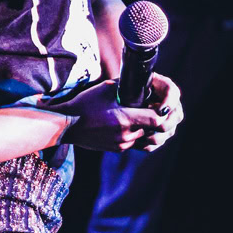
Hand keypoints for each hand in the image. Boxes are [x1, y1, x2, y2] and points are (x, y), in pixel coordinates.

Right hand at [52, 75, 182, 153]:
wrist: (67, 125)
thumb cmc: (85, 104)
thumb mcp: (107, 88)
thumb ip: (128, 86)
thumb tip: (144, 82)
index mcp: (125, 119)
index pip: (158, 120)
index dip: (164, 112)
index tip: (162, 104)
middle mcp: (126, 135)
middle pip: (155, 130)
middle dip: (158, 119)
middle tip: (157, 108)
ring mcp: (122, 145)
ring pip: (147, 138)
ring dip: (150, 129)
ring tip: (146, 116)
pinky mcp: (118, 149)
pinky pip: (136, 143)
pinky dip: (139, 134)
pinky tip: (134, 124)